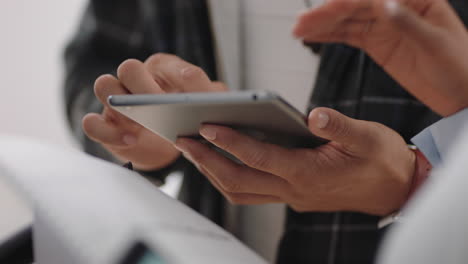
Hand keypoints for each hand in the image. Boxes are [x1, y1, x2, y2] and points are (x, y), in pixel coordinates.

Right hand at [82, 54, 226, 169]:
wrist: (168, 142)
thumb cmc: (189, 117)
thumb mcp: (208, 107)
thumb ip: (214, 98)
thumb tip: (217, 100)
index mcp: (165, 69)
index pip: (169, 65)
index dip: (180, 77)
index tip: (191, 93)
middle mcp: (138, 78)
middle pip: (129, 67)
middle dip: (144, 86)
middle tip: (161, 106)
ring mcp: (118, 99)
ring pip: (104, 85)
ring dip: (119, 102)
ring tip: (140, 124)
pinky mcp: (105, 123)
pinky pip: (91, 123)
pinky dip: (108, 131)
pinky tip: (130, 140)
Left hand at [174, 108, 415, 215]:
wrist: (395, 189)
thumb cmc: (382, 161)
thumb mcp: (368, 137)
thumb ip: (339, 126)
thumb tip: (313, 114)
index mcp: (310, 173)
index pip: (260, 157)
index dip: (231, 142)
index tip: (207, 127)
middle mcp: (295, 189)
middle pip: (239, 180)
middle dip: (208, 161)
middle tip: (184, 141)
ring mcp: (291, 196)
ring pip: (241, 192)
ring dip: (214, 173)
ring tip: (193, 152)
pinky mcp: (292, 196)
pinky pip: (252, 193)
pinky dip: (230, 179)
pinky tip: (221, 163)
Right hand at [293, 0, 467, 116]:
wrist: (462, 94)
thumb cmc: (460, 67)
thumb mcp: (437, 45)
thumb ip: (408, 23)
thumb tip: (383, 3)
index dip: (346, 2)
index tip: (325, 10)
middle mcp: (396, 8)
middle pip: (354, 6)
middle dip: (326, 13)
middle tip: (301, 22)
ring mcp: (384, 26)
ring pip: (347, 21)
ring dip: (322, 25)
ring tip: (299, 29)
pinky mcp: (377, 43)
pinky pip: (349, 36)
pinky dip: (330, 36)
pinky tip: (313, 36)